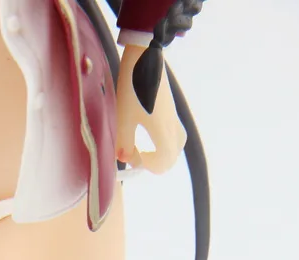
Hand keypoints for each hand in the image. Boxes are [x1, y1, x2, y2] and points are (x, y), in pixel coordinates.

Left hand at [115, 45, 186, 174]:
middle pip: (172, 156)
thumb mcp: (123, 118)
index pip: (164, 163)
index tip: (131, 157)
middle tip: (135, 155)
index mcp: (163, 132)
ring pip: (175, 144)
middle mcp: (172, 126)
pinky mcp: (170, 107)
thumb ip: (124, 143)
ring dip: (161, 151)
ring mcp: (173, 116)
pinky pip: (173, 131)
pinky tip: (145, 129)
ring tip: (141, 145)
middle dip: (155, 162)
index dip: (146, 166)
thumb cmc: (132, 87)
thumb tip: (124, 159)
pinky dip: (163, 139)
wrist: (145, 55)